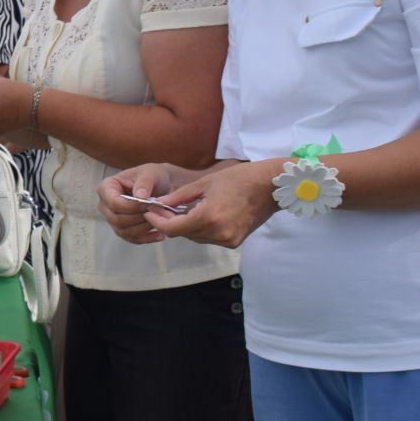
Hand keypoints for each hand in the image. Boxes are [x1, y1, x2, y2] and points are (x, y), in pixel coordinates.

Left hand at [105, 159, 277, 250]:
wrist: (270, 187)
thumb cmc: (238, 178)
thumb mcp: (205, 182)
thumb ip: (180, 196)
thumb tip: (159, 203)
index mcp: (209, 217)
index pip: (173, 228)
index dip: (158, 221)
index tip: (149, 211)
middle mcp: (218, 233)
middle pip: (184, 234)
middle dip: (170, 222)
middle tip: (161, 208)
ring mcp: (228, 240)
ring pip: (196, 237)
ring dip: (186, 226)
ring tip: (181, 209)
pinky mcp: (234, 242)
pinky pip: (209, 238)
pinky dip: (201, 229)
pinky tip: (200, 214)